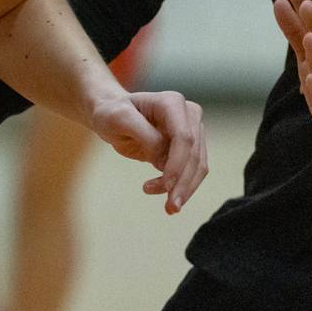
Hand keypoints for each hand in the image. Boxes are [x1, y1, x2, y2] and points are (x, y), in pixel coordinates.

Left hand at [91, 90, 207, 213]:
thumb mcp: (119, 119)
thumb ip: (144, 136)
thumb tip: (163, 162)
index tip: (166, 185)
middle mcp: (188, 115)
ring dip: (185, 189)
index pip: (183, 137)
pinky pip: (193, 171)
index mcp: (172, 102)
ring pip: (198, 166)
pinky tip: (169, 200)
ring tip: (168, 208)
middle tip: (170, 207)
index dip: (177, 163)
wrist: (113, 115)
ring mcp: (192, 131)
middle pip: (194, 155)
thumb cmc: (113, 114)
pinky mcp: (189, 148)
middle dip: (182, 183)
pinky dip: (183, 187)